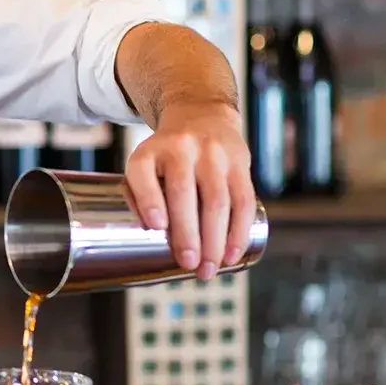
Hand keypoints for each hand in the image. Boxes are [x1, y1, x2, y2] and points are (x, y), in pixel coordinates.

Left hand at [123, 101, 256, 281]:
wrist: (202, 116)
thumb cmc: (167, 155)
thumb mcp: (145, 164)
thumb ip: (141, 198)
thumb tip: (149, 243)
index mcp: (150, 152)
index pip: (144, 173)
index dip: (149, 200)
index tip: (155, 226)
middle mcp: (181, 148)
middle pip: (185, 193)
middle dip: (188, 233)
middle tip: (188, 264)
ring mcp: (213, 154)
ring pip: (217, 200)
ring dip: (215, 240)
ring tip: (209, 268)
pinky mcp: (239, 163)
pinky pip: (243, 201)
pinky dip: (239, 232)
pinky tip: (232, 254)